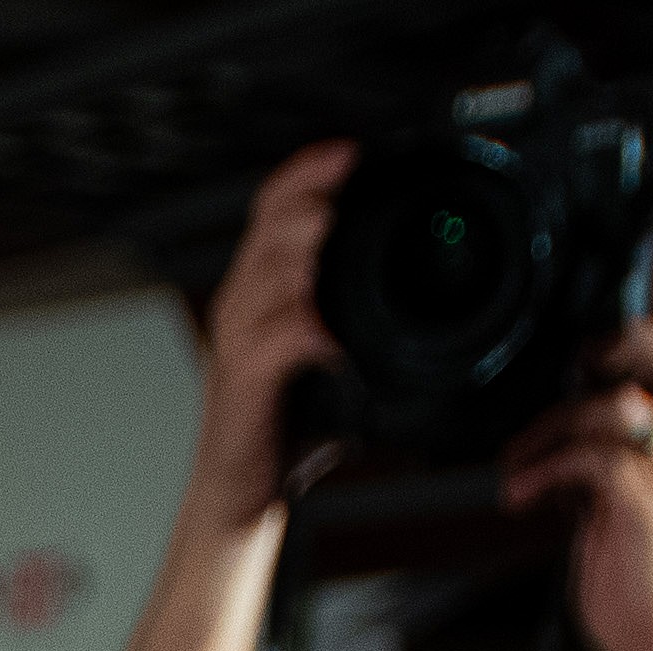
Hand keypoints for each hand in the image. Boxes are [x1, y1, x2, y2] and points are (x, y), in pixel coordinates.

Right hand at [184, 140, 358, 523]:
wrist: (241, 493)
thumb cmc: (284, 428)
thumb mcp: (322, 356)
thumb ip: (351, 320)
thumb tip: (414, 306)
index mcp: (257, 288)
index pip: (271, 205)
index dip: (307, 172)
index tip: (350, 155)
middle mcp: (240, 303)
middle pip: (269, 225)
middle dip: (311, 205)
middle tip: (347, 201)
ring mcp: (237, 339)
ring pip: (271, 271)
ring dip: (308, 256)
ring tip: (337, 250)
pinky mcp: (242, 378)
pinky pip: (279, 336)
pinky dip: (310, 329)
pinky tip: (337, 338)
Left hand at [498, 235, 652, 650]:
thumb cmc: (649, 594)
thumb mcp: (618, 521)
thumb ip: (600, 476)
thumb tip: (558, 452)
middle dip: (628, 333)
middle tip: (581, 353)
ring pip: (621, 402)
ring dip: (554, 422)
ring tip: (517, 461)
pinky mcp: (647, 509)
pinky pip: (591, 459)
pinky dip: (543, 469)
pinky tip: (518, 496)